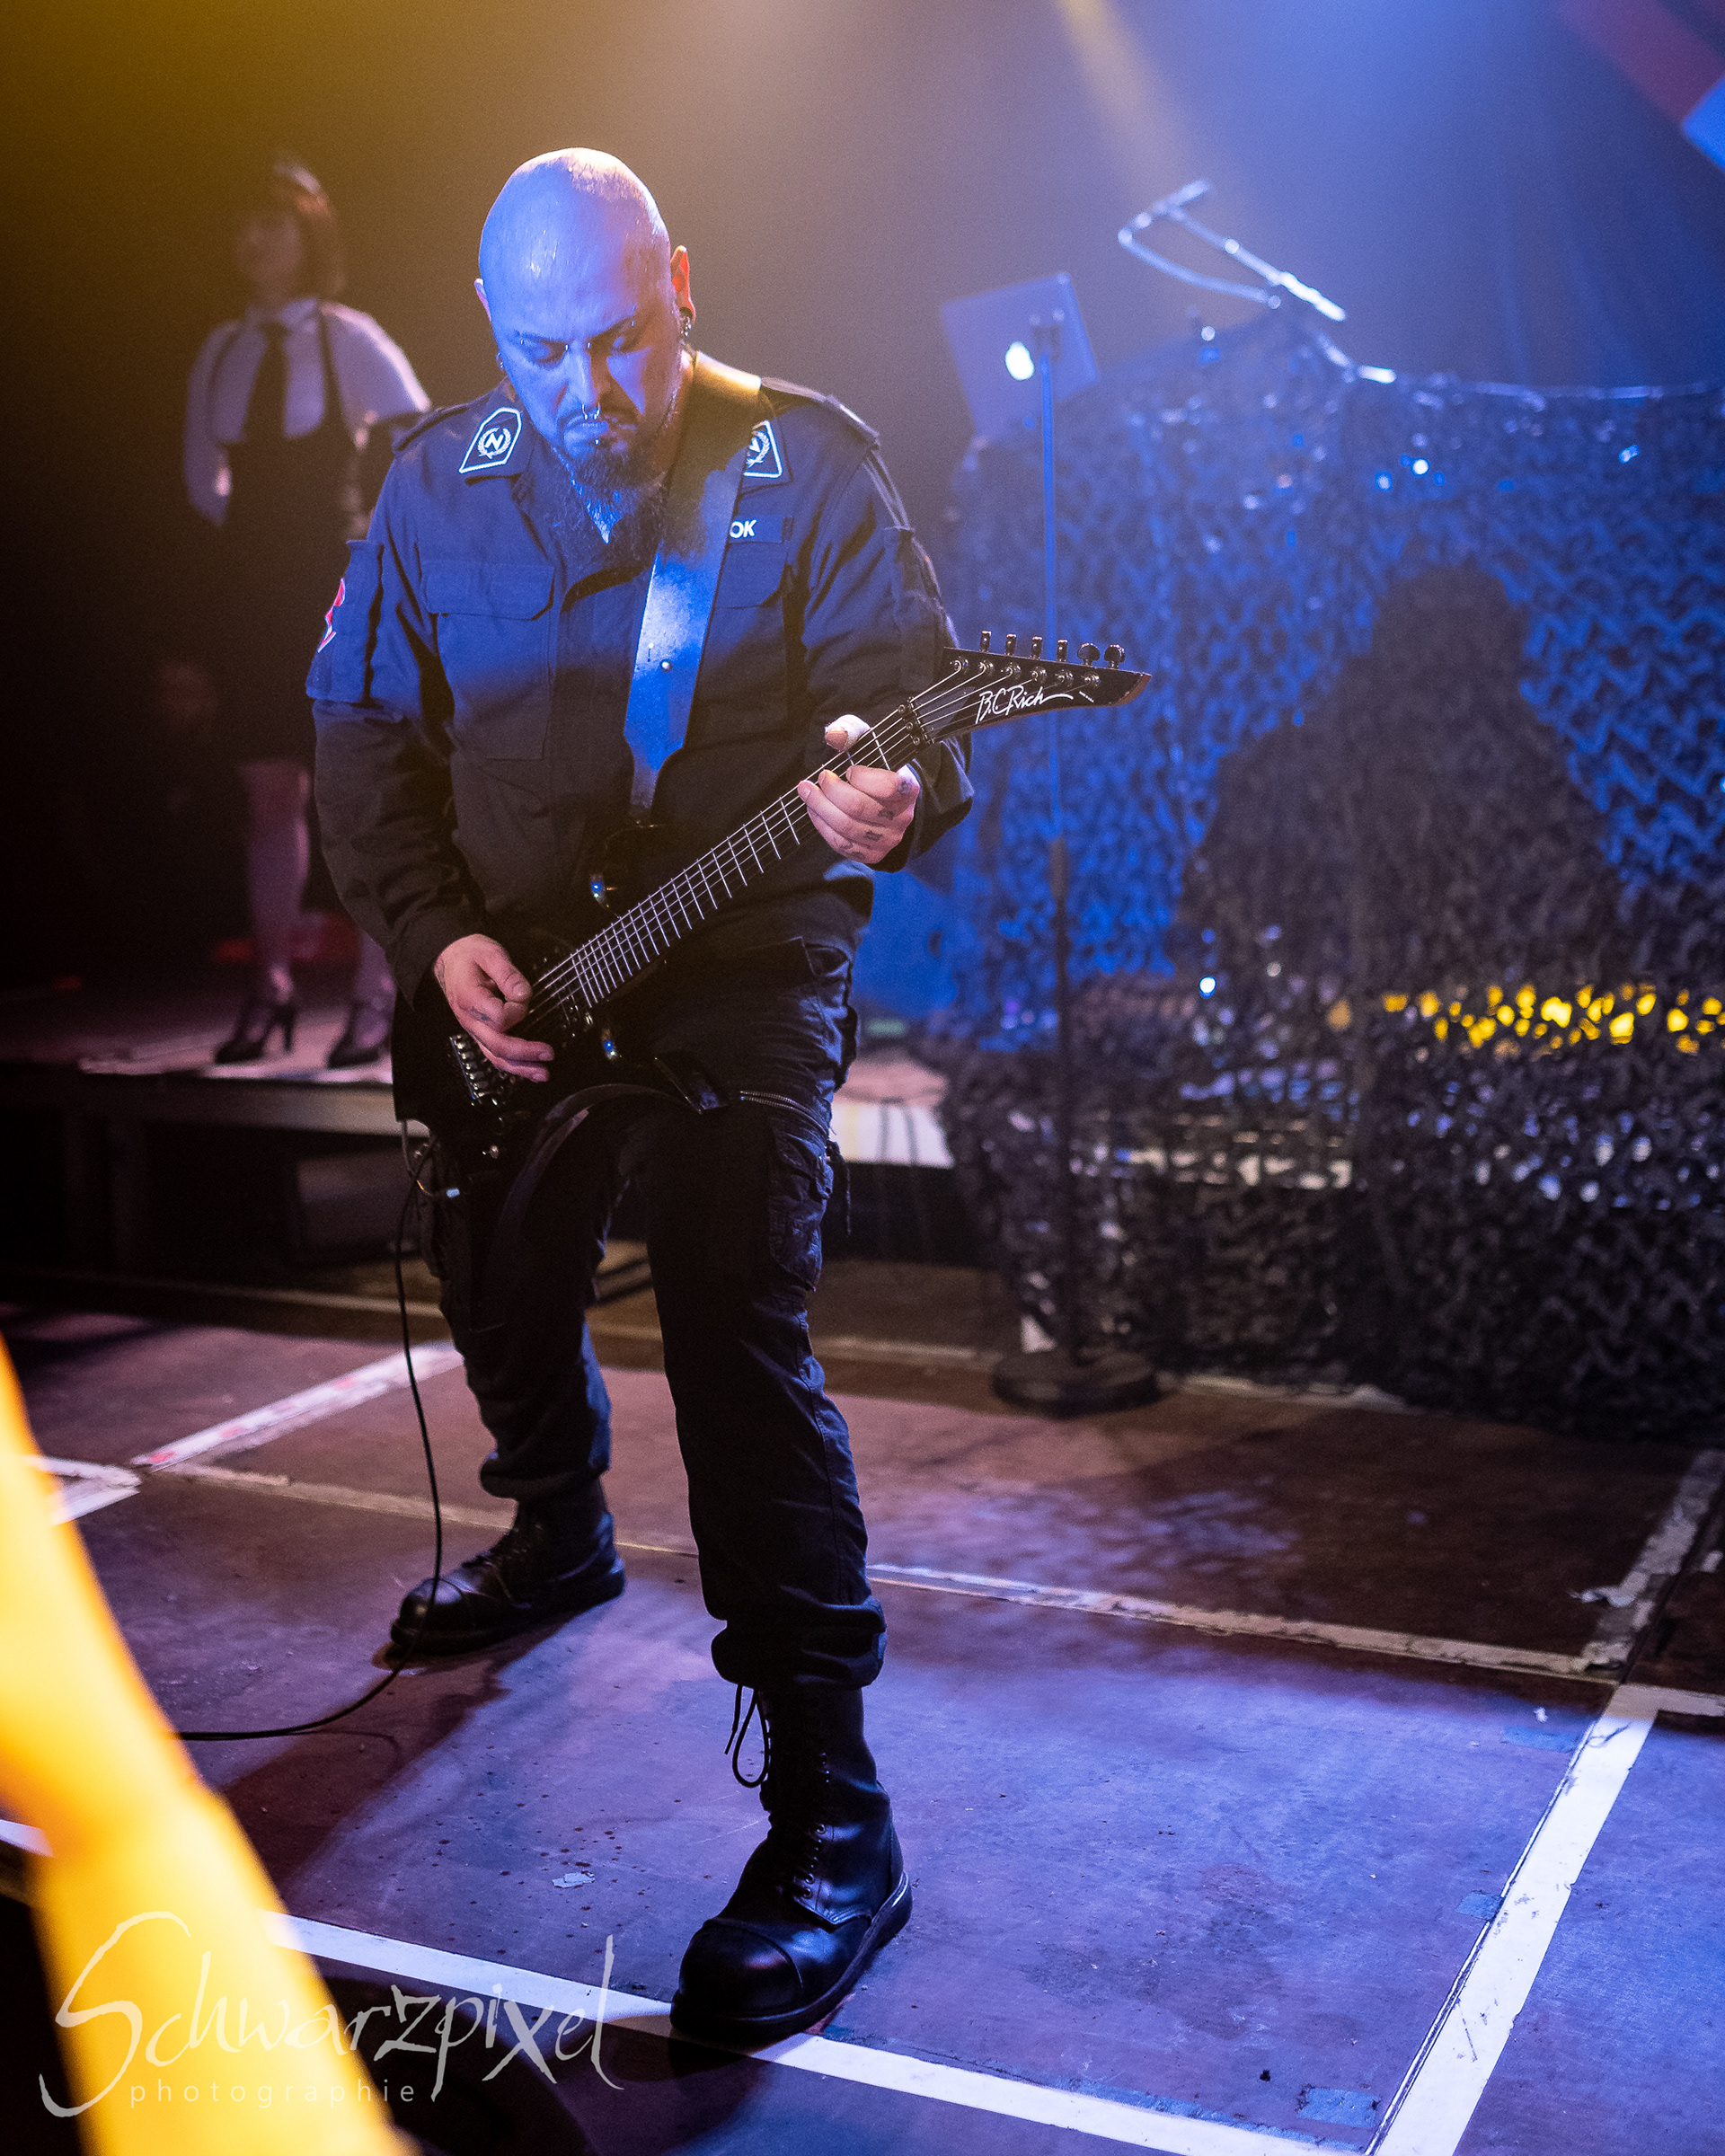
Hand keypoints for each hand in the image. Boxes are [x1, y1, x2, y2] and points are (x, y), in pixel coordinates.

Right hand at [433, 934, 551, 1080]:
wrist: (451, 959)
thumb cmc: (471, 955)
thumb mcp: (490, 953)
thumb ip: (508, 974)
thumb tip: (522, 995)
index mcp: (470, 999)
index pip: (499, 1018)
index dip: (517, 1010)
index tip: (522, 994)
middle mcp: (469, 1019)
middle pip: (497, 1045)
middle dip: (525, 1053)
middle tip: (549, 1053)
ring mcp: (473, 1029)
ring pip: (495, 1056)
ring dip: (520, 1068)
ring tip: (543, 1074)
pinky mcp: (479, 1032)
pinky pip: (494, 1053)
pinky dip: (512, 1065)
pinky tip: (528, 1069)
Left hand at [798, 716, 920, 865]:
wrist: (886, 799)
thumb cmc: (874, 767)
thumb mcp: (867, 741)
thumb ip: (850, 731)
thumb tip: (834, 736)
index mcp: (908, 788)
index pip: (887, 786)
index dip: (861, 777)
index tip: (848, 770)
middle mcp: (902, 816)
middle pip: (858, 807)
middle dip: (830, 791)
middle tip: (817, 779)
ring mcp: (889, 838)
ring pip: (847, 827)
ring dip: (820, 808)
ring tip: (808, 793)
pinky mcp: (874, 854)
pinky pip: (843, 845)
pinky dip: (823, 828)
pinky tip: (815, 812)